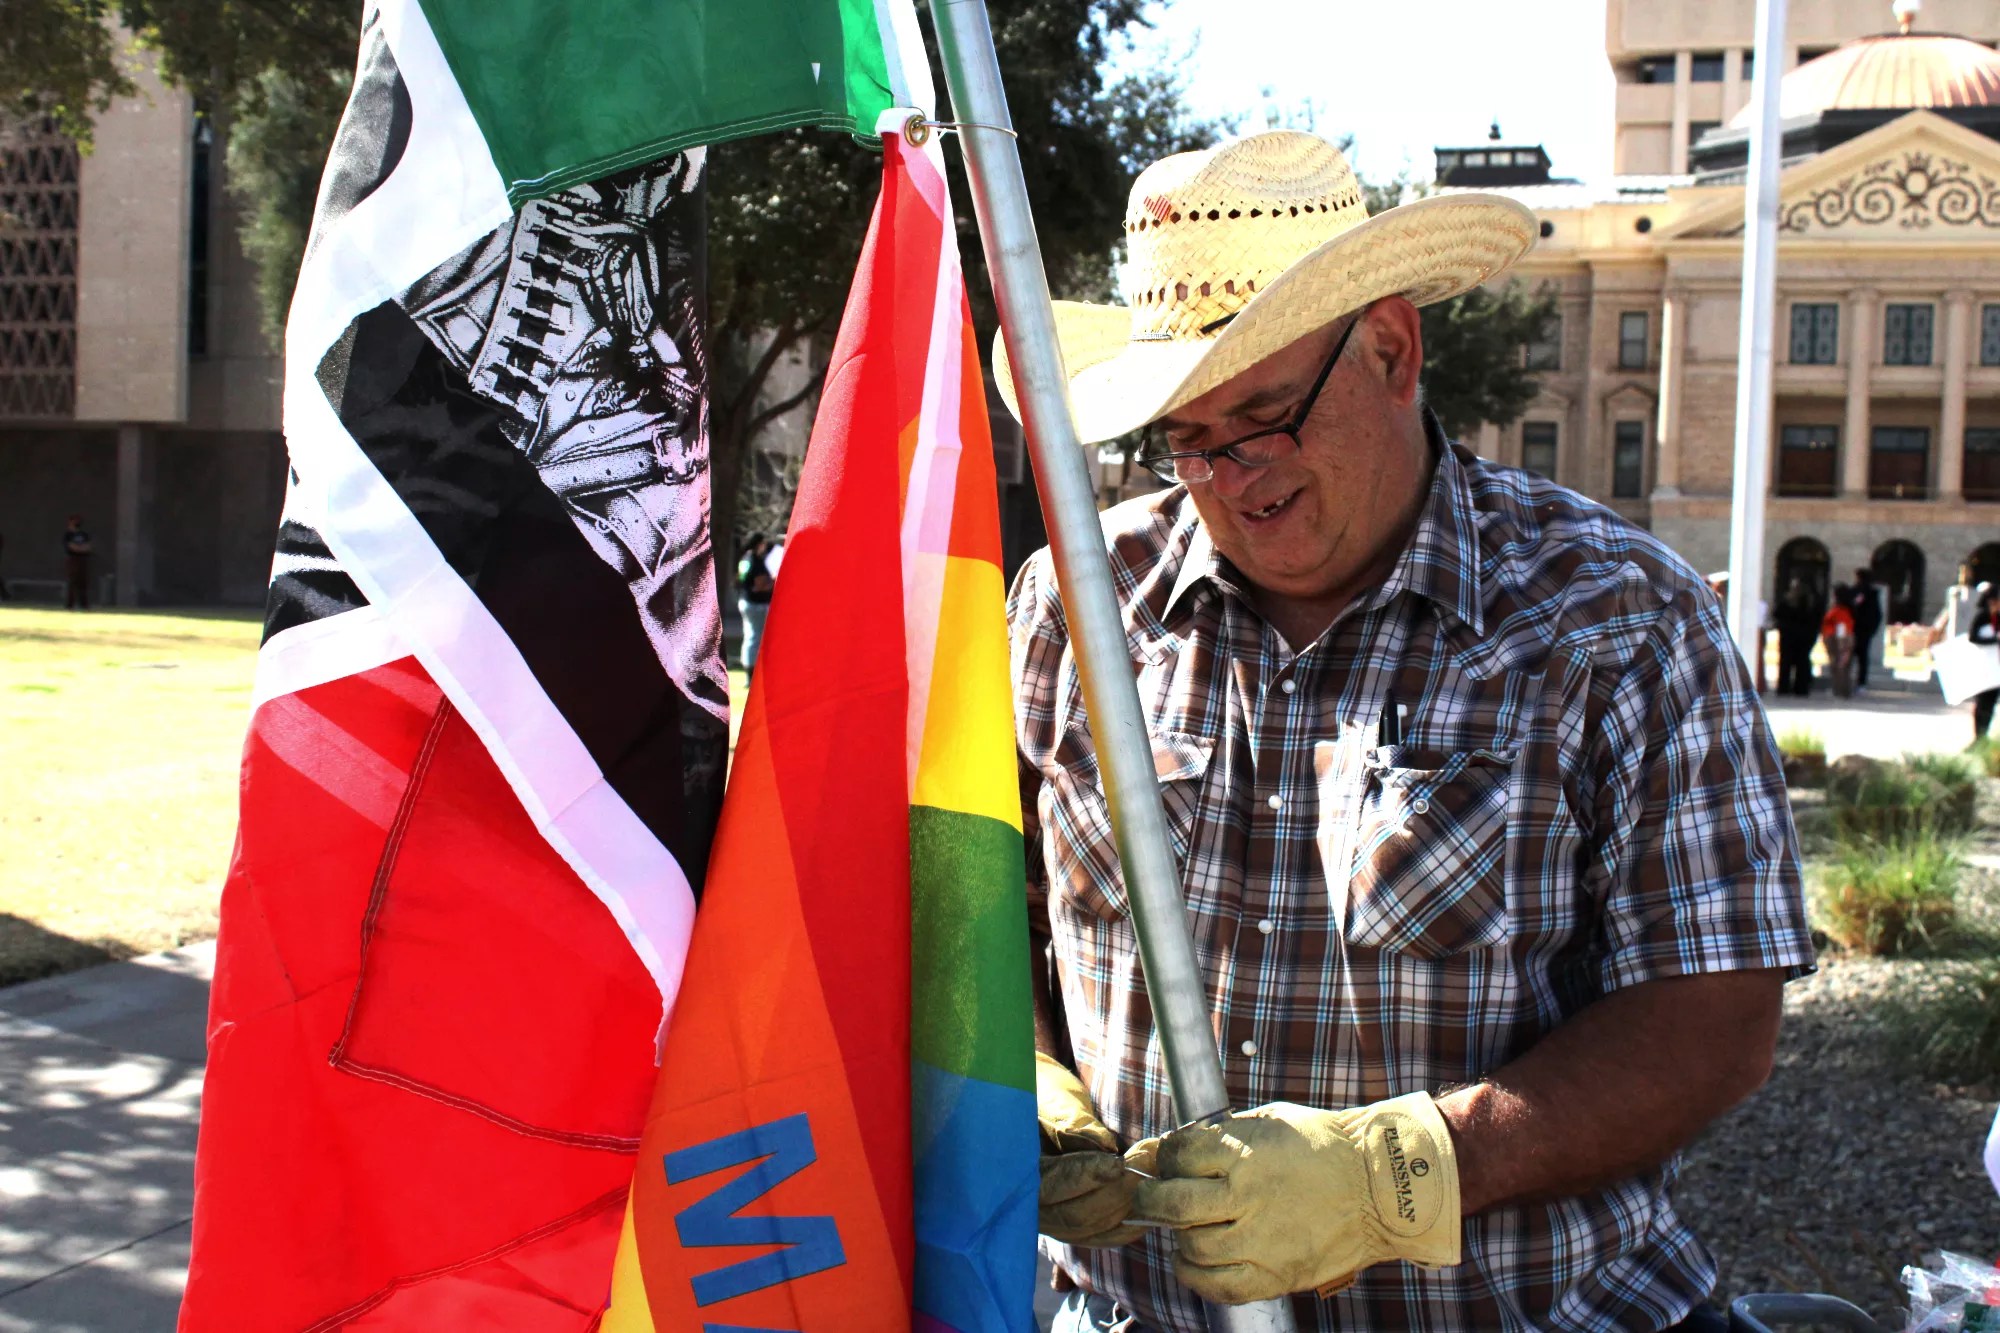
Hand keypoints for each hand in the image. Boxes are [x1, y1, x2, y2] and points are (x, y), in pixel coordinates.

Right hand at [1036, 1052, 1149, 1247]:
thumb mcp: (1054, 1099)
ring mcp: (1050, 1218)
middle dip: (1115, 1191)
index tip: (1117, 1163)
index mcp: (1015, 1169)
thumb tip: (1103, 1145)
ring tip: (1151, 1172)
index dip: (1085, 1177)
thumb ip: (1072, 1122)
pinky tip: (1146, 1211)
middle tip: (1146, 1162)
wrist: (1041, 1101)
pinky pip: (1097, 1236)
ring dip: (1126, 1206)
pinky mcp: (1070, 1223)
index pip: (1051, 1185)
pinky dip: (1124, 1227)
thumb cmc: (1044, 1093)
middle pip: (1074, 1216)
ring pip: (1090, 1229)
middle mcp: (1028, 1203)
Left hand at [1133, 1093, 1460, 1303]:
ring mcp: (1263, 1241)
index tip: (1171, 1160)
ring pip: (1192, 1245)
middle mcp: (1250, 1197)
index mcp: (1248, 1151)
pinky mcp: (1276, 1275)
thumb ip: (1209, 1137)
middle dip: (1153, 1198)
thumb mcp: (1266, 1122)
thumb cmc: (1321, 1147)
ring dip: (1180, 1234)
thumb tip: (1148, 1151)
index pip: (1178, 1153)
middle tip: (1154, 1196)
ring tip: (1191, 1223)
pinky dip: (1194, 1272)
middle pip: (1173, 1202)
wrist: (1382, 1188)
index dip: (1165, 1155)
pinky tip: (1197, 1256)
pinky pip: (1216, 1285)